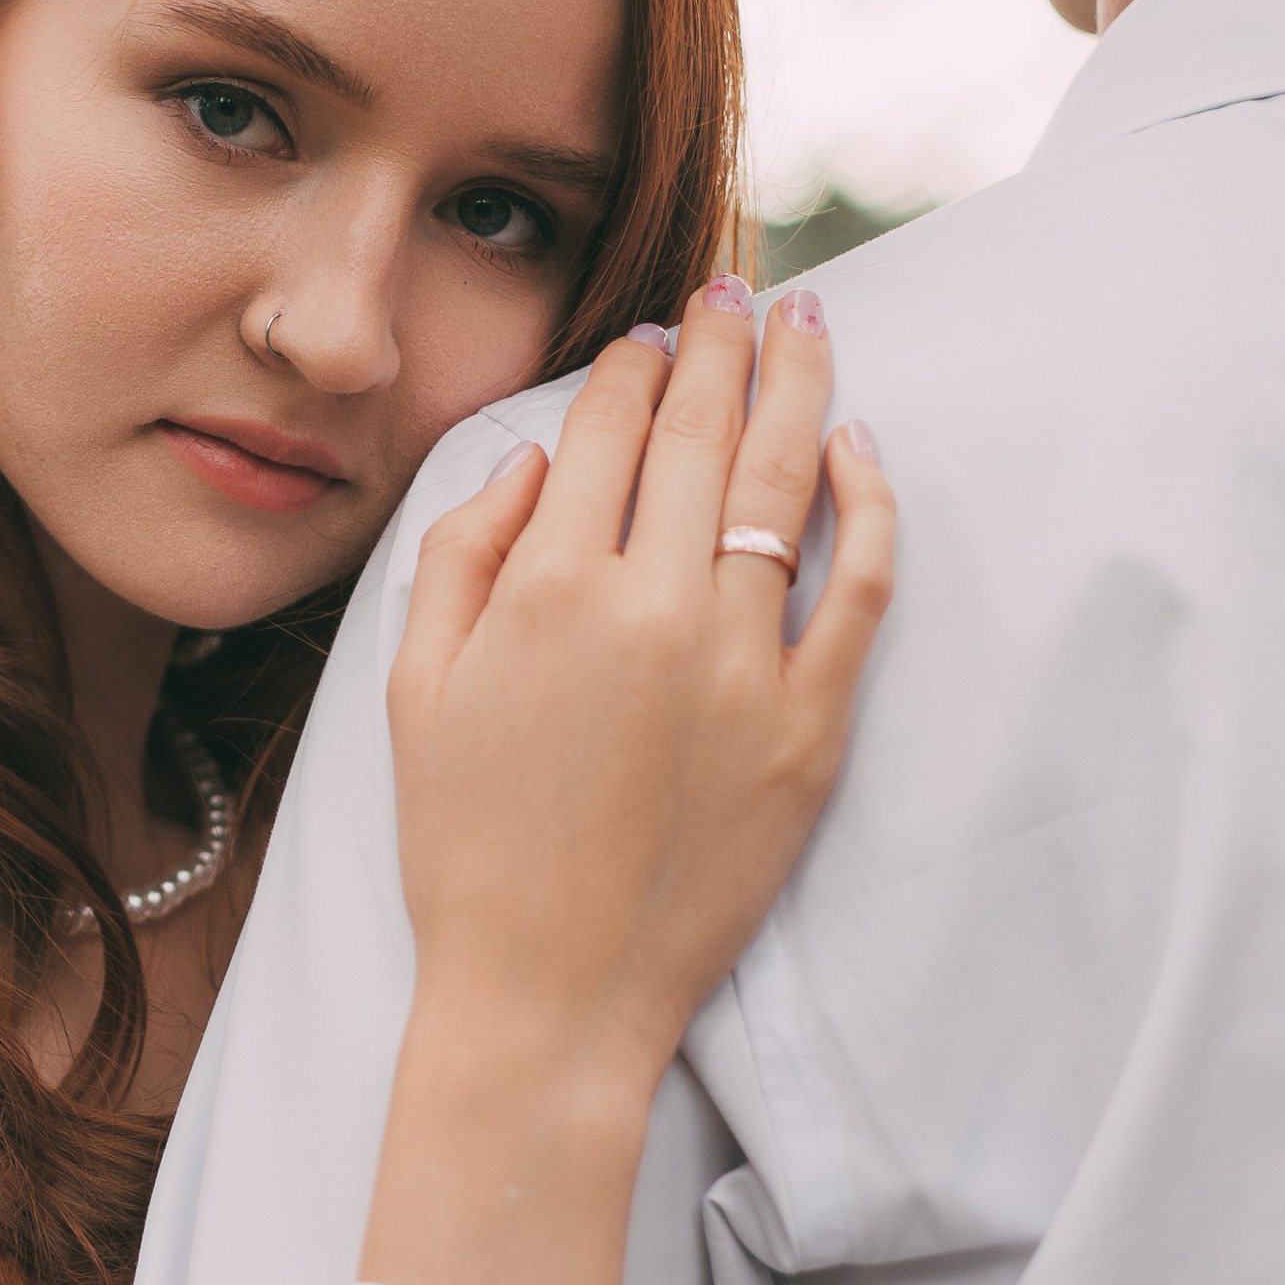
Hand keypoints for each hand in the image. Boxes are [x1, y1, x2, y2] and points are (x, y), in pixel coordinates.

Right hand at [359, 280, 893, 1284]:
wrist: (550, 997)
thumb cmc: (465, 848)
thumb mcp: (414, 689)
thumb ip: (461, 554)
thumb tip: (537, 460)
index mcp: (549, 590)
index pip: (609, 430)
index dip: (631, 367)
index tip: (651, 333)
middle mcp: (655, 607)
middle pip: (706, 433)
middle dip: (724, 342)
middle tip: (740, 287)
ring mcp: (745, 665)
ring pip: (791, 484)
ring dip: (800, 387)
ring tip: (809, 322)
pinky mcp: (811, 727)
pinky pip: (862, 587)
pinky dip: (870, 506)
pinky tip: (862, 450)